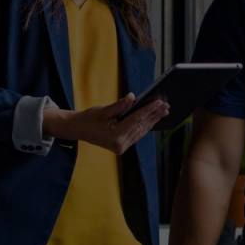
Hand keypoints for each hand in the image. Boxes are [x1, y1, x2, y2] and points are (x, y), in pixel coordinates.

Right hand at [47, 93, 168, 154]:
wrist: (78, 130)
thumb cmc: (89, 118)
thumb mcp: (103, 110)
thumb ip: (120, 105)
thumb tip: (133, 97)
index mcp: (116, 136)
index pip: (136, 120)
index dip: (148, 110)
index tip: (159, 102)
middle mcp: (121, 144)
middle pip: (141, 126)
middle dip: (154, 115)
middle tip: (166, 105)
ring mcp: (122, 147)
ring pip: (141, 132)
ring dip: (152, 121)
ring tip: (163, 111)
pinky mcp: (122, 146)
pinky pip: (137, 135)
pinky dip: (145, 126)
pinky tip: (153, 119)